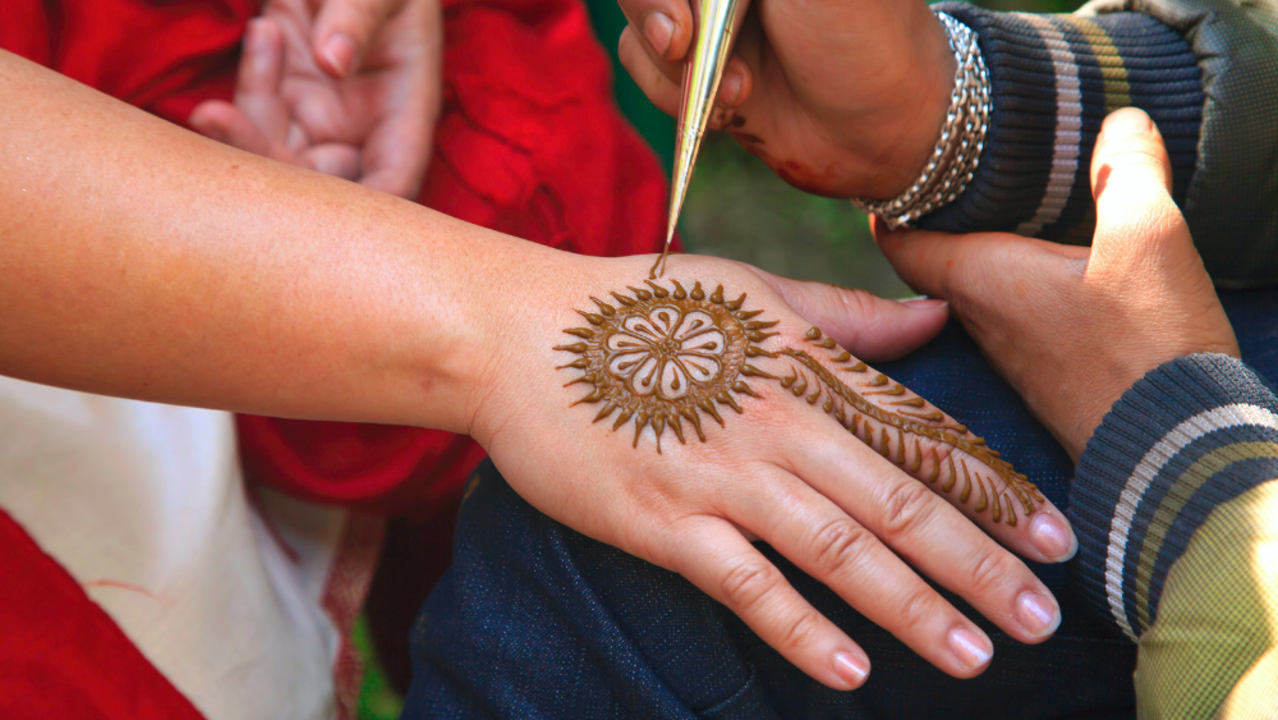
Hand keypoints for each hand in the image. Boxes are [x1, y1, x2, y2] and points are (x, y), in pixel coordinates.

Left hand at [189, 0, 441, 197]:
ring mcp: (321, 115)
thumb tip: (333, 61)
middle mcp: (364, 129)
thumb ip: (361, 15)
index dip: (353, 210)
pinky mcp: (286, 93)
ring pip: (276, 156)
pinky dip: (249, 81)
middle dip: (265, 161)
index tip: (300, 196)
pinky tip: (265, 30)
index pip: (389, 187)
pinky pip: (256, 114)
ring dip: (245, 118)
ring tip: (263, 33)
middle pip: (319, 186)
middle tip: (215, 116)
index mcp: (407, 114)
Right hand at [466, 250, 1077, 688]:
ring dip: (913, 606)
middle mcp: (779, 423)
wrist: (522, 336)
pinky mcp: (664, 523)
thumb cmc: (638, 310)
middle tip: (1045, 617)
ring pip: (839, 549)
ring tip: (976, 654)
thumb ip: (845, 315)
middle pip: (899, 501)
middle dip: (981, 564)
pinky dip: (802, 627)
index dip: (996, 491)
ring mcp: (722, 476)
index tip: (1058, 539)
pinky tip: (852, 670)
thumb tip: (933, 314)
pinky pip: (746, 584)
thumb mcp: (748, 291)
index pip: (921, 436)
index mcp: (806, 365)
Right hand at [615, 0, 953, 197]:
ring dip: (675, 68)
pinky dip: (671, 93)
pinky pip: (642, 65)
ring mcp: (704, 14)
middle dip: (657, 15)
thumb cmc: (864, 35)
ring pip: (636, 24)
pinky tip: (731, 106)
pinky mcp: (695, 63)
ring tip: (741, 90)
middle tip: (684, 46)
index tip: (684, 20)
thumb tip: (705, 2)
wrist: (883, 129)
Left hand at [876, 108, 1240, 460]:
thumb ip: (1127, 170)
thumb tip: (1119, 119)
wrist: (1174, 454)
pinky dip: (1023, 285)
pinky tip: (1060, 269)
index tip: (894, 167)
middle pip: (934, 260)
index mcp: (978, 279)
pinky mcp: (1047, 377)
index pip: (898, 238)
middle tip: (956, 175)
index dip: (890, 200)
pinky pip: (1016, 317)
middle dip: (940, 217)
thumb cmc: (1146, 349)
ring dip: (985, 251)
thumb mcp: (1147, 238)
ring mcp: (1011, 355)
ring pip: (976, 290)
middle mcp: (978, 321)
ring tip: (1009, 207)